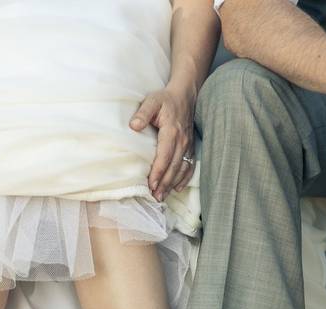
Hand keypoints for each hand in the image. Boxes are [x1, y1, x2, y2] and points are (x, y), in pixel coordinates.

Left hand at [131, 84, 196, 200]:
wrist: (185, 96)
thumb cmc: (165, 100)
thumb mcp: (152, 101)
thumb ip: (143, 113)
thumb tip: (134, 126)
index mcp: (172, 131)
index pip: (165, 156)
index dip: (158, 171)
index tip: (151, 184)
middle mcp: (182, 141)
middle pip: (173, 166)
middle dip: (164, 183)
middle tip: (155, 196)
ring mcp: (188, 145)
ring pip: (181, 169)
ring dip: (172, 184)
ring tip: (162, 196)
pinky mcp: (191, 147)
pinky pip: (190, 166)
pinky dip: (184, 179)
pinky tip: (177, 188)